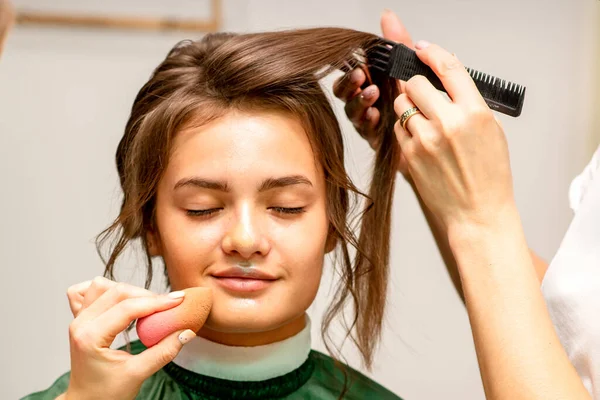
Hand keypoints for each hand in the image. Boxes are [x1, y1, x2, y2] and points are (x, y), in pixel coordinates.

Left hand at [64, 277, 196, 399]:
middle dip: (147, 295)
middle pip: (117, 291)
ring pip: (102, 285)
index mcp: (90, 337)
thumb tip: (187, 332)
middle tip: (169, 304)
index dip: (156, 302)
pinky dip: (106, 289)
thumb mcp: (137, 375)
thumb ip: (164, 352)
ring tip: (147, 304)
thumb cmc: (106, 394)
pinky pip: (88, 291)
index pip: (127, 308)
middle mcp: (80, 324)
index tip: (179, 300)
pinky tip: (121, 299)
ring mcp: (77, 319)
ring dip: (128, 290)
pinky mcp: (79, 318)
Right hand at [333, 9, 412, 176]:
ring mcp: (369, 122)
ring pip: (352, 112)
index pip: (351, 76)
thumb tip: (387, 15)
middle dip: (350, 84)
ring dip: (360, 101)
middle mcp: (367, 102)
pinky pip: (366, 131)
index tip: (361, 66)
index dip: (350, 72)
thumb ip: (398, 43)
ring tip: (373, 92)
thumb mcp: (411, 69)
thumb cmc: (424, 105)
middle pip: (344, 93)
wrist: (441, 139)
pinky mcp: (377, 140)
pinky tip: (375, 116)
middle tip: (361, 76)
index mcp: (372, 83)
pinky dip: (369, 122)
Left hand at [393, 41, 515, 231]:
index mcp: (475, 113)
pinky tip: (421, 143)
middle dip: (417, 87)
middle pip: (415, 83)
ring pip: (402, 105)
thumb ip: (469, 104)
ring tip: (426, 125)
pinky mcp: (409, 155)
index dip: (433, 53)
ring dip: (409, 109)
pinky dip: (405, 131)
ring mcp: (426, 140)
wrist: (477, 214)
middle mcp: (448, 123)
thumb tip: (446, 82)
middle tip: (425, 98)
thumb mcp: (492, 132)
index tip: (423, 49)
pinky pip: (398, 129)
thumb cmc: (489, 176)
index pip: (449, 67)